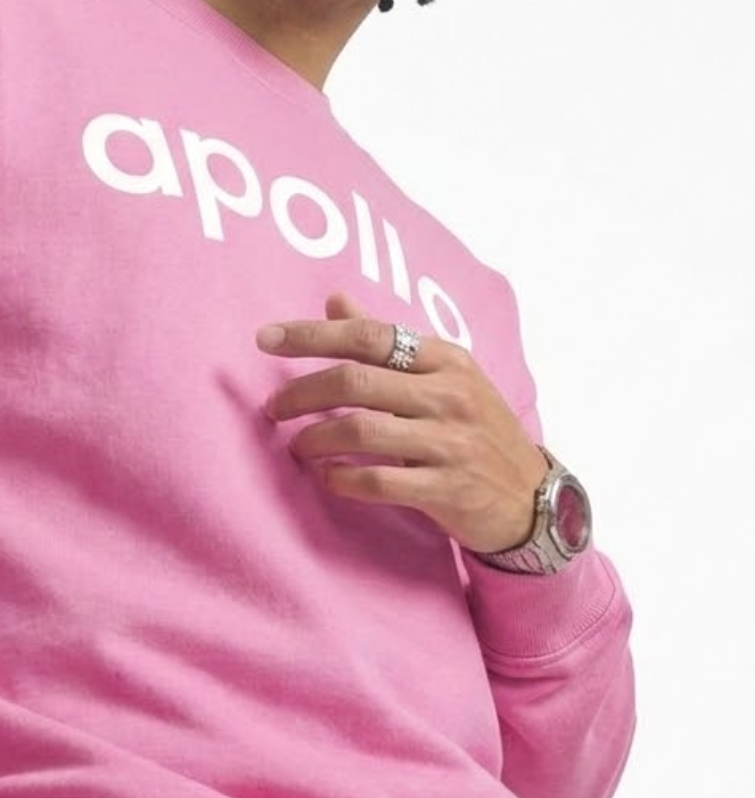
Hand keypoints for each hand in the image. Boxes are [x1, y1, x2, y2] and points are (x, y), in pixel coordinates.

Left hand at [257, 291, 547, 553]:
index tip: (265, 338)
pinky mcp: (448, 488)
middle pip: (355, 381)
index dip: (311, 334)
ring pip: (360, 430)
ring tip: (297, 446)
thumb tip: (335, 299)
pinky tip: (326, 477)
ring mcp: (450, 442)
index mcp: (446, 359)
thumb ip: (388, 342)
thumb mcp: (444, 377)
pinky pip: (378, 481)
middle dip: (301, 393)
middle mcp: (449, 394)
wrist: (533, 498)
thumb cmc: (476, 431)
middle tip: (272, 408)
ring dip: (314, 438)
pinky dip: (341, 478)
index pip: (368, 335)